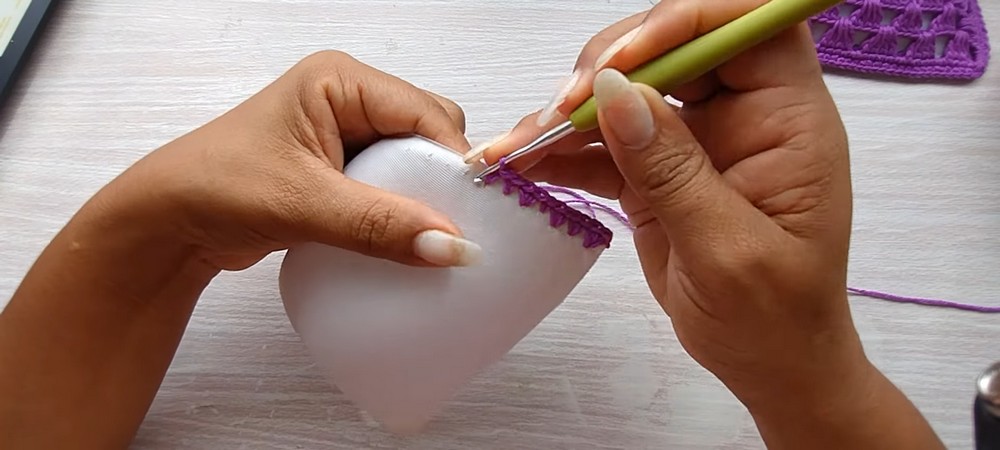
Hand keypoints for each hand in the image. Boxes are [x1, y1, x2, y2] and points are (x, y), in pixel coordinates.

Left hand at [0, 51, 482, 447]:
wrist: (166, 223)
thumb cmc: (216, 188)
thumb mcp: (305, 204)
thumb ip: (381, 225)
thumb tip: (452, 247)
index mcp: (341, 80)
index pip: (427, 113)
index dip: (456, 161)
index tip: (478, 211)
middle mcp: (349, 99)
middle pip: (428, 135)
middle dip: (442, 182)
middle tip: (455, 227)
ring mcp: (344, 135)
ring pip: (414, 165)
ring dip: (423, 201)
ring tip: (433, 240)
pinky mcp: (340, 171)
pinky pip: (392, 188)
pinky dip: (402, 215)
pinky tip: (406, 242)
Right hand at [476, 1, 941, 447]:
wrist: (767, 364)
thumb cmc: (775, 316)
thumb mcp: (728, 250)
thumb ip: (672, 169)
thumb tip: (615, 92)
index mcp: (785, 117)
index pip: (743, 26)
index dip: (683, 22)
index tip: (621, 61)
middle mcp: (741, 113)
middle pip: (671, 47)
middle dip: (607, 67)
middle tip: (559, 112)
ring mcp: (694, 138)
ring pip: (625, 92)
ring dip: (568, 114)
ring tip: (516, 147)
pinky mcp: (656, 169)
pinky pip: (604, 143)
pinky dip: (562, 152)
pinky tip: (522, 164)